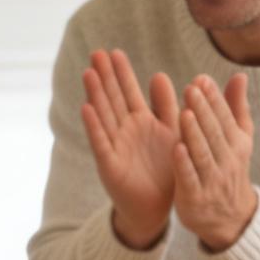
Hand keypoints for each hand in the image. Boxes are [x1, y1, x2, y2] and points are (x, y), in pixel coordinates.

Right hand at [80, 49, 178, 249]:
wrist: (156, 207)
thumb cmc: (164, 170)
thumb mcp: (171, 132)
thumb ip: (166, 106)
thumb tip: (158, 75)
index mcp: (141, 122)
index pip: (128, 92)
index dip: (121, 73)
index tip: (114, 52)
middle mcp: (124, 131)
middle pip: (112, 98)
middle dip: (105, 76)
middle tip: (96, 53)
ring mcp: (115, 146)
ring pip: (104, 115)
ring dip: (96, 94)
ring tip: (89, 73)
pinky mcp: (110, 165)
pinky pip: (101, 142)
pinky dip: (94, 126)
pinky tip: (87, 108)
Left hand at [174, 74, 258, 251]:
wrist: (230, 218)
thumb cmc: (229, 169)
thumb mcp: (238, 140)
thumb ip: (235, 108)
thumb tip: (240, 75)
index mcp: (237, 143)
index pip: (225, 117)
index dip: (214, 99)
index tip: (202, 80)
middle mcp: (227, 160)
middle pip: (214, 132)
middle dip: (203, 110)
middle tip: (191, 89)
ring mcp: (212, 180)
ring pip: (203, 153)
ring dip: (194, 133)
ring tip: (185, 113)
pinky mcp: (196, 197)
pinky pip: (190, 178)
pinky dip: (184, 164)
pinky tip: (176, 148)